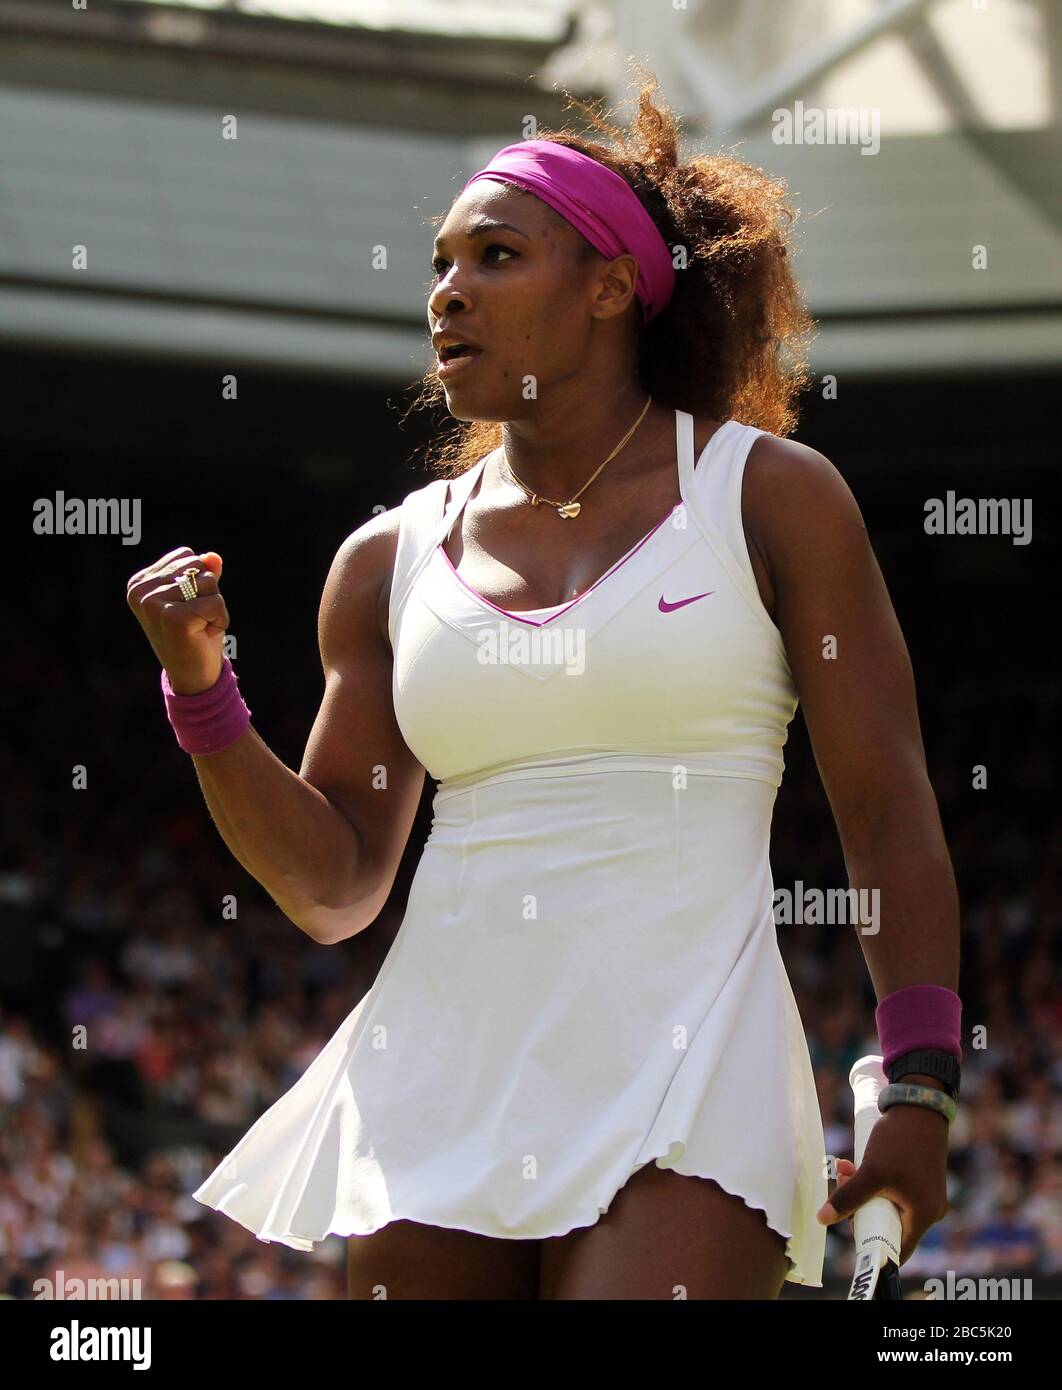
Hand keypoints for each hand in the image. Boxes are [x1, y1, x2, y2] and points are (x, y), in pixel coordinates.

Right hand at [126, 548, 227, 694]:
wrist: (194, 677)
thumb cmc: (196, 635)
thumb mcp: (199, 598)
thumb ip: (203, 574)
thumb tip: (213, 556)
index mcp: (140, 582)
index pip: (187, 556)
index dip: (199, 581)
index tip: (188, 607)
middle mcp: (140, 591)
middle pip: (198, 566)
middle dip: (208, 593)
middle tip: (196, 620)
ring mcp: (153, 604)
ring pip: (208, 582)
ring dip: (215, 607)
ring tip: (199, 627)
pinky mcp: (173, 618)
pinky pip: (215, 602)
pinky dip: (220, 619)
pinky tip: (204, 635)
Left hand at [816, 1101, 949, 1263]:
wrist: (919, 1104)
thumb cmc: (901, 1140)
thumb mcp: (872, 1171)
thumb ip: (848, 1198)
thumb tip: (822, 1219)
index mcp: (923, 1216)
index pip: (896, 1249)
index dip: (870, 1243)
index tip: (849, 1228)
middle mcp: (929, 1210)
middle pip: (888, 1224)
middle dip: (859, 1207)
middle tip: (841, 1184)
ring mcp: (926, 1194)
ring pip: (887, 1204)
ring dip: (862, 1190)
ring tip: (845, 1167)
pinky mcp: (919, 1180)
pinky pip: (893, 1191)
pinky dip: (873, 1181)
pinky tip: (855, 1163)